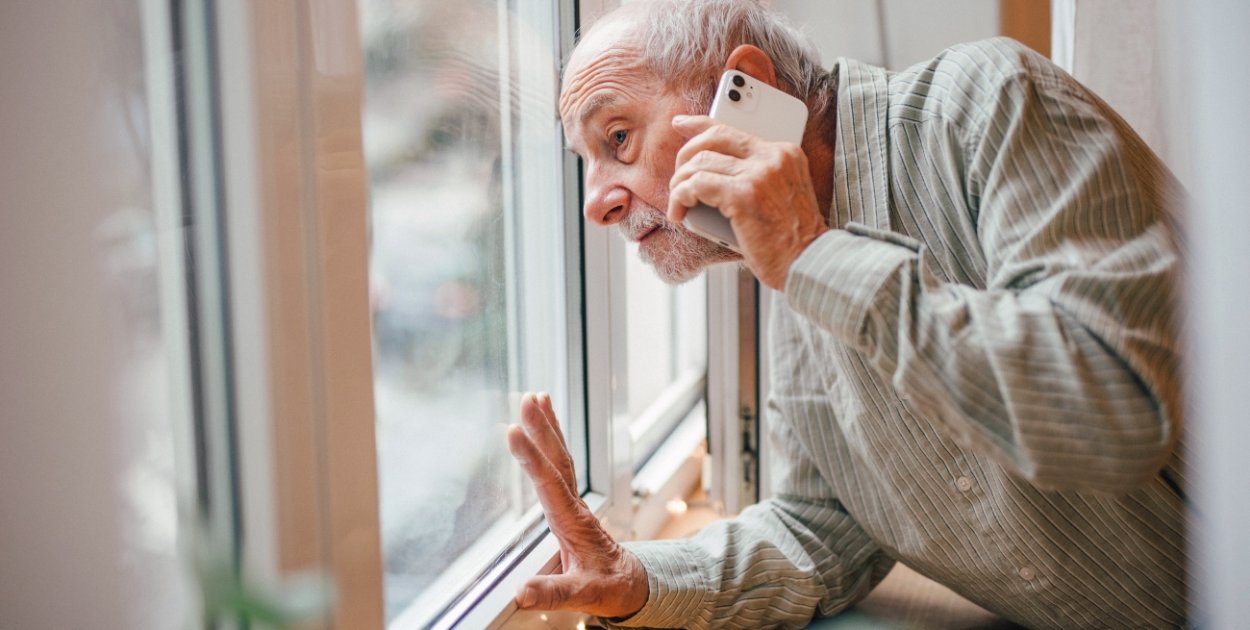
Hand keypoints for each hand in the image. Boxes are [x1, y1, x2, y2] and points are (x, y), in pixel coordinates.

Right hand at [506, 392, 648, 616]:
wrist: (631, 586)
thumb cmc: (611, 588)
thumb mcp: (584, 594)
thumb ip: (553, 593)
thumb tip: (521, 592)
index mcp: (573, 521)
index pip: (548, 482)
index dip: (530, 456)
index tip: (513, 432)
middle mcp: (574, 505)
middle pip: (557, 459)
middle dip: (542, 428)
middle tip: (527, 398)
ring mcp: (573, 502)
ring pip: (561, 457)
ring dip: (548, 427)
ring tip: (536, 398)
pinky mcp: (570, 505)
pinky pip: (560, 466)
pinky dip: (552, 444)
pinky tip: (544, 430)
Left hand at [667, 114, 828, 290]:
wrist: (808, 263)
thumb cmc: (789, 240)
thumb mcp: (780, 196)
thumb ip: (755, 177)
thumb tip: (709, 171)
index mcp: (784, 153)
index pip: (732, 129)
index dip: (699, 124)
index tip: (680, 124)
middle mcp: (773, 157)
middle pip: (711, 139)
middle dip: (684, 158)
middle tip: (678, 182)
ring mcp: (759, 174)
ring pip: (699, 162)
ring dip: (679, 184)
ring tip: (679, 204)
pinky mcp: (744, 195)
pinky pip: (696, 185)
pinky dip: (680, 198)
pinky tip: (680, 214)